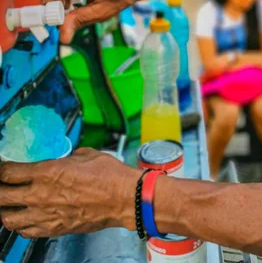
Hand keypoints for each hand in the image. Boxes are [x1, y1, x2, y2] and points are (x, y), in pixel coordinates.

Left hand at [0, 148, 140, 237]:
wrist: (124, 199)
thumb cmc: (109, 176)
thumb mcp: (85, 155)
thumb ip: (67, 158)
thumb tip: (65, 159)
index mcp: (46, 172)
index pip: (8, 172)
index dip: (1, 169)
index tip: (2, 167)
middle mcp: (40, 195)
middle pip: (1, 197)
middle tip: (1, 185)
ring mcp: (45, 215)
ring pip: (8, 219)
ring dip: (4, 210)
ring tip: (6, 204)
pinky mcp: (54, 229)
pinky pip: (25, 232)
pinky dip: (19, 225)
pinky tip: (22, 219)